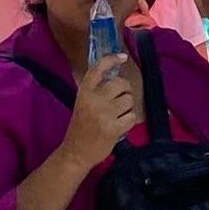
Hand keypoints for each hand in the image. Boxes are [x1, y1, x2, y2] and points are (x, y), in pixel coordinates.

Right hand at [62, 50, 142, 165]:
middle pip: (121, 84)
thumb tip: (117, 77)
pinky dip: (129, 122)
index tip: (122, 57)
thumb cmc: (81, 127)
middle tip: (120, 100)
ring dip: (127, 108)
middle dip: (125, 91)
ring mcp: (104, 114)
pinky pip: (132, 116)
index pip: (98, 69)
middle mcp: (93, 99)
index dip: (111, 60)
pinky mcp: (113, 127)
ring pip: (129, 100)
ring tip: (115, 117)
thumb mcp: (83, 103)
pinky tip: (119, 127)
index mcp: (84, 92)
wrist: (75, 152)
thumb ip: (97, 91)